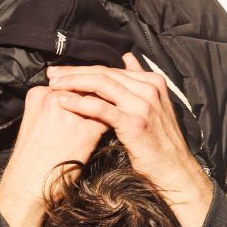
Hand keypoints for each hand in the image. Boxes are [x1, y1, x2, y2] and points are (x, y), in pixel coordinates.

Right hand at [0, 85, 108, 226]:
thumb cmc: (31, 158)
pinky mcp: (84, 131)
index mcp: (38, 94)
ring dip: (110, 104)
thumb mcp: (35, 122)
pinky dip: (115, 120)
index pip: (71, 82)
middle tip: (113, 97)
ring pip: (99, 99)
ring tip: (119, 109)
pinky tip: (119, 125)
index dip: (86, 85)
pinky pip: (107, 118)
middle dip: (100, 91)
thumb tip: (77, 101)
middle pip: (86, 86)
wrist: (27, 185)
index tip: (96, 90)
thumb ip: (53, 106)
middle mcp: (53, 98)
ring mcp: (69, 113)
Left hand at [45, 53, 214, 226]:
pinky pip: (102, 108)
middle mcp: (149, 88)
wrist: (174, 169)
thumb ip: (139, 80)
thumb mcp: (153, 106)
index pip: (112, 69)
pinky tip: (64, 101)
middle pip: (104, 73)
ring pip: (101, 85)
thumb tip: (127, 57)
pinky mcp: (134, 122)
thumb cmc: (160, 142)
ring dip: (73, 83)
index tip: (63, 70)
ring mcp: (143, 104)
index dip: (85, 68)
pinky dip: (80, 102)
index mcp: (153, 81)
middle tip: (52, 74)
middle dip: (74, 72)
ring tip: (53, 85)